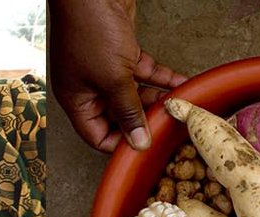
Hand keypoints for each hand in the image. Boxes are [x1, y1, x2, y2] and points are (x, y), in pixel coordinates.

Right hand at [51, 0, 186, 151]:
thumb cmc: (89, 28)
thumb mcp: (112, 78)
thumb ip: (128, 111)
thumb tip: (138, 142)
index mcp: (77, 99)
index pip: (97, 135)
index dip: (120, 144)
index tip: (146, 146)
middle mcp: (89, 87)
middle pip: (118, 116)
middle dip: (144, 120)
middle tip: (168, 126)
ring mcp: (106, 70)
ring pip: (135, 94)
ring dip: (157, 99)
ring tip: (179, 105)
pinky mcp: (122, 53)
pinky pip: (144, 73)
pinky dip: (162, 79)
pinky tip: (182, 83)